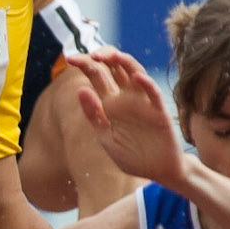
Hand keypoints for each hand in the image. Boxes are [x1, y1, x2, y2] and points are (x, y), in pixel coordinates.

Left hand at [68, 49, 187, 185]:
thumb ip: (94, 116)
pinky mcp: (159, 112)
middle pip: (115, 69)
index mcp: (110, 103)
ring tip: (113, 56)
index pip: (97, 77)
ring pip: (135, 73)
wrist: (158, 172)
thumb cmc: (132, 157)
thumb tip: (81, 89)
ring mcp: (144, 102)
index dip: (85, 65)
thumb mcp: (106, 139)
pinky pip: (153, 94)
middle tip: (91, 55)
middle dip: (104, 58)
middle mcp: (126, 98)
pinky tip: (136, 77)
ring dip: (125, 62)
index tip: (71, 59)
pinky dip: (147, 84)